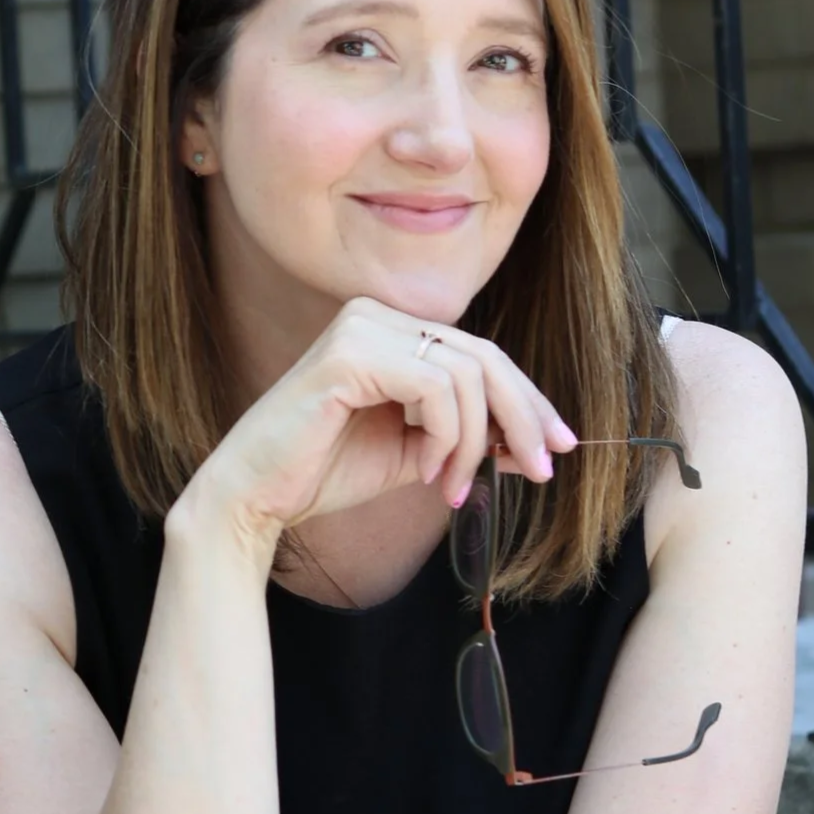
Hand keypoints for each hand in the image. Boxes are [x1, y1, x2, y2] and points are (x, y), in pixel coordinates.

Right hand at [180, 297, 573, 547]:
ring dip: (472, 442)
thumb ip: (464, 433)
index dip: (527, 401)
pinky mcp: (349, 352)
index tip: (557, 448)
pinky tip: (425, 470)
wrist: (256, 498)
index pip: (480, 355)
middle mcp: (375, 315)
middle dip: (523, 418)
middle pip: (484, 357)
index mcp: (389, 331)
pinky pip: (434, 387)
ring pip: (466, 375)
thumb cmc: (323, 472)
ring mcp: (361, 326)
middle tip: (541, 469)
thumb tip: (530, 439)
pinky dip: (444, 436)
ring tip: (451, 487)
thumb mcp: (415, 451)